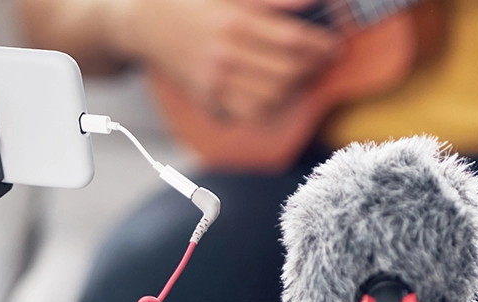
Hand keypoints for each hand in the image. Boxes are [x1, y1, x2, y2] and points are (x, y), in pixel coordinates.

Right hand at [118, 0, 342, 121]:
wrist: (143, 22)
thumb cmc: (190, 2)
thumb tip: (311, 2)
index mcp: (234, 20)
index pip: (292, 41)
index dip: (320, 47)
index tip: (333, 47)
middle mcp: (225, 53)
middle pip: (286, 73)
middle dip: (312, 70)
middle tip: (321, 63)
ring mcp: (214, 80)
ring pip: (271, 98)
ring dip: (294, 90)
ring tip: (299, 77)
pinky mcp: (206, 98)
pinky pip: (247, 114)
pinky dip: (268, 107)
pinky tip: (273, 93)